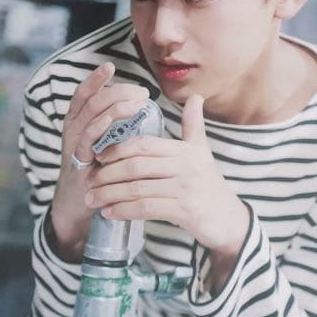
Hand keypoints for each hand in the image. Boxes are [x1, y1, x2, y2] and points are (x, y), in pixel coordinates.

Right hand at [50, 62, 150, 260]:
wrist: (78, 211)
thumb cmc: (97, 178)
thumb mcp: (104, 149)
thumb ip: (116, 129)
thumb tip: (140, 109)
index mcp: (78, 127)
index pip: (83, 97)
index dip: (94, 81)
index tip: (109, 66)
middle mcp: (72, 134)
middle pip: (89, 103)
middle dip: (114, 92)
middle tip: (141, 91)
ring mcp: (73, 150)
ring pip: (88, 119)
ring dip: (113, 107)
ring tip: (137, 102)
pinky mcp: (78, 167)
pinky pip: (87, 143)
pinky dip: (101, 129)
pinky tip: (116, 122)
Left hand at [85, 94, 249, 261]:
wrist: (228, 219)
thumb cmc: (210, 184)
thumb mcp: (202, 152)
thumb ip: (193, 125)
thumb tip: (195, 97)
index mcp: (185, 150)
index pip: (143, 144)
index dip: (117, 149)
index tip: (97, 157)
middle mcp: (185, 167)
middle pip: (135, 166)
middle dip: (106, 174)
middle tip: (88, 181)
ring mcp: (185, 189)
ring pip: (137, 189)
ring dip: (109, 195)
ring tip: (91, 199)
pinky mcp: (184, 211)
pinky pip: (146, 209)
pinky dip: (123, 211)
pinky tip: (109, 213)